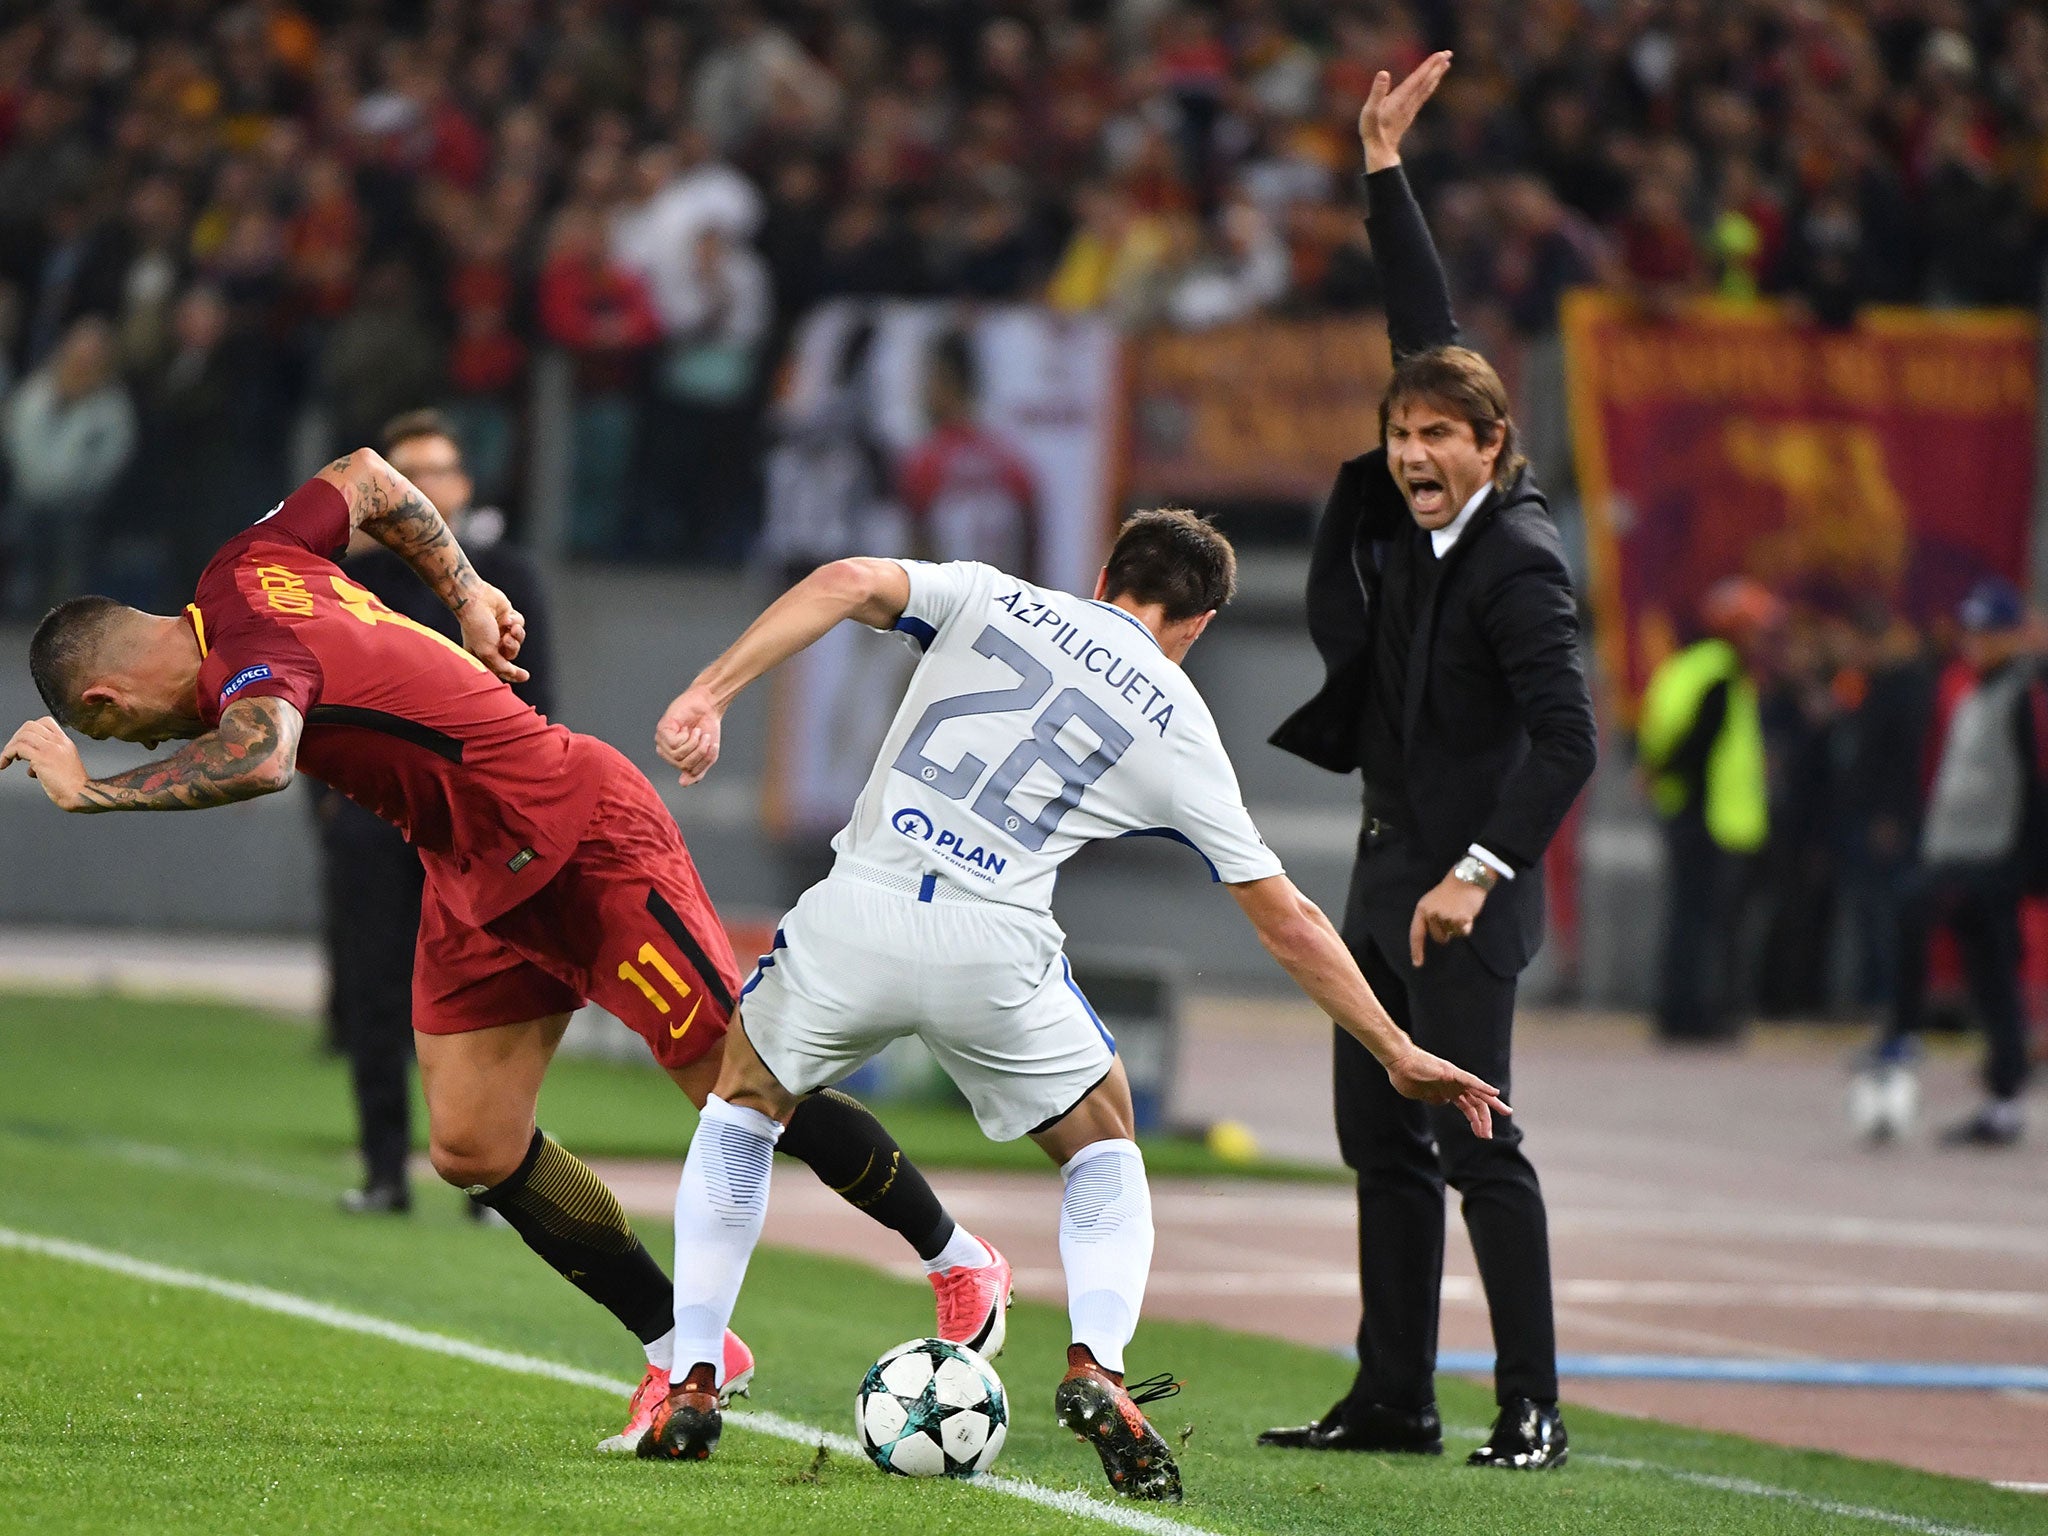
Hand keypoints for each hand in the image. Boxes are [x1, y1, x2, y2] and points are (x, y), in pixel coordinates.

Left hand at [2, 717, 89, 810]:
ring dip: (9, 747)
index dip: (29, 730)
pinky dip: (6, 755)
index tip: (24, 743)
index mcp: (65, 742)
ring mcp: (51, 748)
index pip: (45, 722)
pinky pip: (18, 748)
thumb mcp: (63, 766)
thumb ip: (48, 761)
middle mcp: (58, 742)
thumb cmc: (73, 786)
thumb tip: (32, 768)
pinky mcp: (42, 758)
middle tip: (11, 752)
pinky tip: (4, 764)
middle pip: (30, 726)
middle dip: (16, 737)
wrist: (81, 794)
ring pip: (22, 735)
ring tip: (6, 760)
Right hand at [460, 582, 529, 682]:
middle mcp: (490, 643)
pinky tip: (506, 616)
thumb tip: (513, 674)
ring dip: (516, 634)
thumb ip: (501, 666)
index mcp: (481, 654)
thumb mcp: (488, 652)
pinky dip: (515, 621)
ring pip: (519, 639)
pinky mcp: (507, 617)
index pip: (500, 668)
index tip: (525, 676)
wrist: (476, 599)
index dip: (513, 674)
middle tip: (506, 639)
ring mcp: (499, 630)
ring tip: (509, 628)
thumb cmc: (477, 626)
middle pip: (512, 653)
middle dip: (512, 647)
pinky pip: (520, 624)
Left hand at [656, 683, 723, 785]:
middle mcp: (667, 752)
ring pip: (678, 756)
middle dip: (700, 753)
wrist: (708, 706)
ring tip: (699, 732)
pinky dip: (686, 737)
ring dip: (694, 744)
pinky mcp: (661, 730)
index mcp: (677, 760)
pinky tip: (688, 729)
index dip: (704, 762)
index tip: (713, 746)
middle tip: (707, 739)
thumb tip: (683, 783)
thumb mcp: (708, 754)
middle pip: (683, 765)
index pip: (689, 773)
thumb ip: (697, 771)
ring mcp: (662, 741)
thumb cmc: (708, 728)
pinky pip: (674, 745)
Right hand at [1358, 50, 1451, 172]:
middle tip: (1448, 53)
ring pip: (1427, 88)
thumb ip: (1377, 93)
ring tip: (1446, 63)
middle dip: (1437, 67)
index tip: (1441, 55)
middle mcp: (1409, 103)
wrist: (1380, 152)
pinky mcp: (1409, 113)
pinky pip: (1423, 96)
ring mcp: (1410, 109)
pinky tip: (1433, 82)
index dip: (1429, 66)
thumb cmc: (1372, 132)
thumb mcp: (1370, 112)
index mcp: (1400, 99)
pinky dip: (1430, 86)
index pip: (1418, 79)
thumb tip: (1383, 73)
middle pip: (1426, 82)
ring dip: (1437, 75)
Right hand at [1385, 1044, 1510, 1138]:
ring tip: (1506, 1112)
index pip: (1468, 1107)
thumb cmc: (1404, 1076)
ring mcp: (1453, 1078)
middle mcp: (1454, 1085)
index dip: (1476, 1121)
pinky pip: (1470, 1080)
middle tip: (1489, 1135)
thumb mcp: (1420, 1095)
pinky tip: (1494, 1093)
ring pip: (1478, 1092)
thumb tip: (1443, 1101)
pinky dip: (1483, 1086)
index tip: (1481, 1134)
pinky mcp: (1451, 1072)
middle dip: (1484, 1119)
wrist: (1397, 1061)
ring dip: (1491, 1104)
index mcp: (1447, 1091)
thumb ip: (1433, 1099)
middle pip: (1476, 1103)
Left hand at [1408, 870, 1486, 966]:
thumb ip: (1430, 918)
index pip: (1416, 934)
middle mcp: (1432, 915)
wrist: (1466, 878)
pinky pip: (1464, 932)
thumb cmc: (1450, 891)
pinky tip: (1467, 913)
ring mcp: (1446, 917)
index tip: (1417, 964)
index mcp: (1422, 910)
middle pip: (1439, 938)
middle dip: (1446, 933)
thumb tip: (1437, 936)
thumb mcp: (1432, 902)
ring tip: (1460, 911)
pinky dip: (1468, 925)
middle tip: (1452, 915)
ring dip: (1458, 927)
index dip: (1416, 950)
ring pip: (1453, 934)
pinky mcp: (1461, 919)